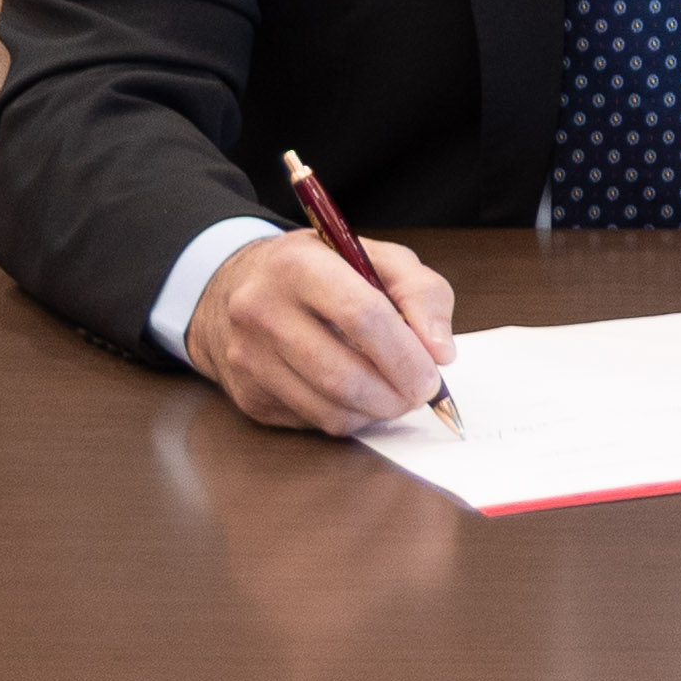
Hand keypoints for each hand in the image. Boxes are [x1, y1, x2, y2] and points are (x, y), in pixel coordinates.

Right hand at [189, 229, 456, 434]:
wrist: (240, 289)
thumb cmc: (324, 270)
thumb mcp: (378, 257)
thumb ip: (422, 293)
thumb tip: (440, 352)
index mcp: (298, 265)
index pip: (361, 316)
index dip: (405, 354)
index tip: (433, 374)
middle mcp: (262, 311)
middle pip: (343, 374)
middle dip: (395, 394)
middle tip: (421, 393)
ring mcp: (249, 359)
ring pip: (328, 409)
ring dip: (376, 412)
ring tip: (396, 395)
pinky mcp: (249, 397)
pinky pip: (313, 422)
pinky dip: (349, 417)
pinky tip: (360, 396)